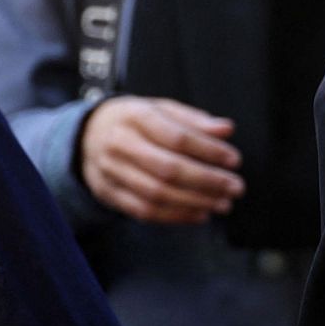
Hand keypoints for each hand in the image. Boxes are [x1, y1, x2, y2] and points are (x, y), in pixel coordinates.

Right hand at [79, 95, 244, 223]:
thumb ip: (194, 120)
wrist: (88, 134)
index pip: (177, 137)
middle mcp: (119, 145)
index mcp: (136, 117)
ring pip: (156, 194)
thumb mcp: (163, 109)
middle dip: (207, 181)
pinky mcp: (108, 193)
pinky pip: (144, 211)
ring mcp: (110, 171)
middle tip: (235, 187)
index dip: (209, 151)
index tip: (234, 160)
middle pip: (167, 169)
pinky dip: (176, 216)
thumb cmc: (137, 120)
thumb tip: (226, 130)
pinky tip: (200, 214)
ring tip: (223, 204)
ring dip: (195, 202)